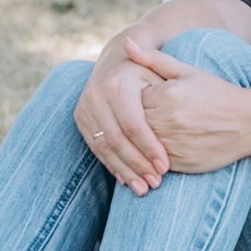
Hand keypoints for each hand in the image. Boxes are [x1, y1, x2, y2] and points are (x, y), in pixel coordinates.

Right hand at [75, 47, 169, 194]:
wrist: (116, 61)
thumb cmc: (147, 72)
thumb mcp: (158, 70)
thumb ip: (166, 81)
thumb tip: (171, 91)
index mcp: (117, 84)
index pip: (133, 124)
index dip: (149, 147)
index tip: (165, 166)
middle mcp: (96, 96)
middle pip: (117, 139)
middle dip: (137, 165)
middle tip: (156, 183)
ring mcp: (85, 108)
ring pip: (104, 147)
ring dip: (124, 171)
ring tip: (143, 189)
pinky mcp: (80, 119)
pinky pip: (95, 148)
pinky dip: (112, 165)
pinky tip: (127, 180)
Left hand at [122, 38, 250, 177]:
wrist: (248, 123)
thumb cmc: (217, 94)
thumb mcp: (187, 71)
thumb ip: (153, 58)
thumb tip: (126, 43)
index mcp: (165, 96)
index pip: (130, 100)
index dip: (132, 100)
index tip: (140, 99)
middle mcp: (166, 121)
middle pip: (132, 123)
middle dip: (133, 120)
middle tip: (146, 117)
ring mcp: (172, 145)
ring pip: (140, 145)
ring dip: (141, 140)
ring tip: (155, 132)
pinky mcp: (179, 164)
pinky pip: (153, 162)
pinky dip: (152, 156)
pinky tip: (163, 147)